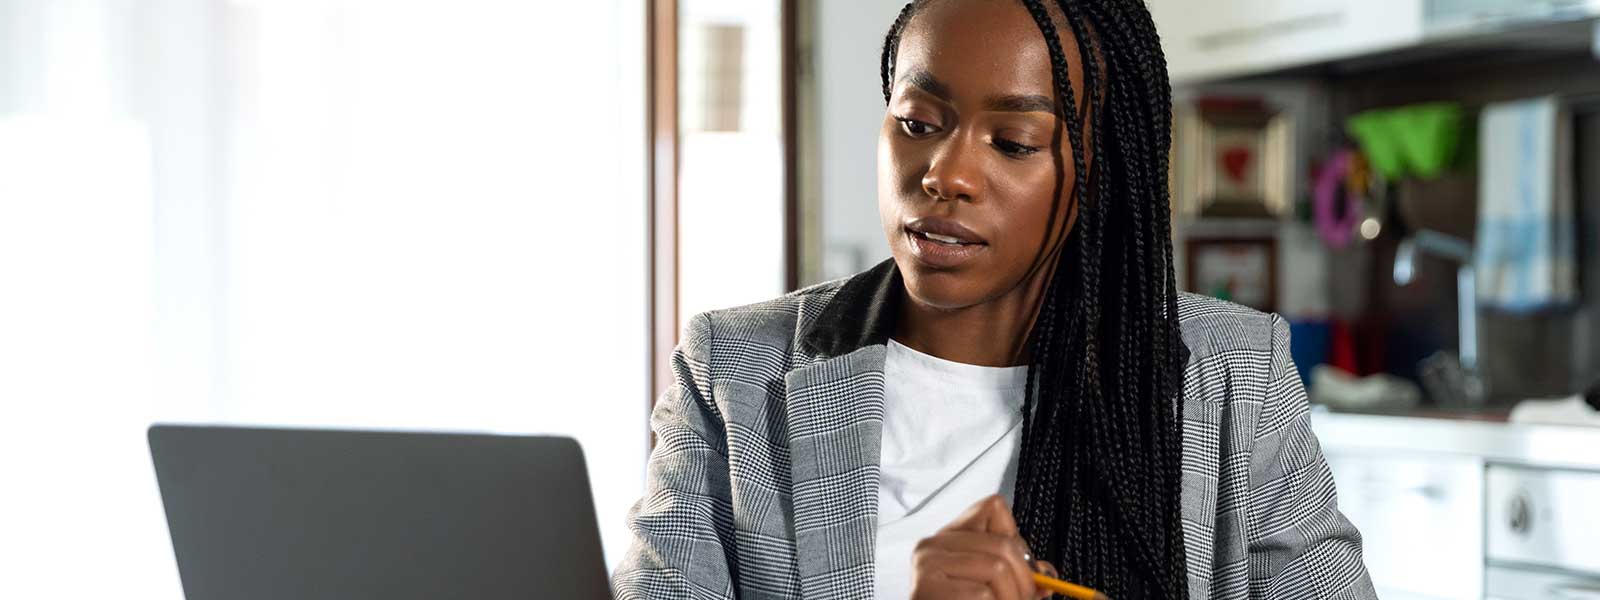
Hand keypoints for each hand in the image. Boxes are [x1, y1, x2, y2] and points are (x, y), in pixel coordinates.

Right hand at [909, 494, 1056, 599]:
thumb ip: (1017, 575)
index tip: (1019, 570)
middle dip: (1024, 580)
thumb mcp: (992, 586)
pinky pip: (981, 594)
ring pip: (996, 568)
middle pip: (1004, 544)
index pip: (994, 507)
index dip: (1016, 540)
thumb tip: (1047, 575)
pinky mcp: (926, 585)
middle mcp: (934, 543)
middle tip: (1023, 599)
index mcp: (950, 537)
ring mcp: (927, 563)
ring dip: (1010, 598)